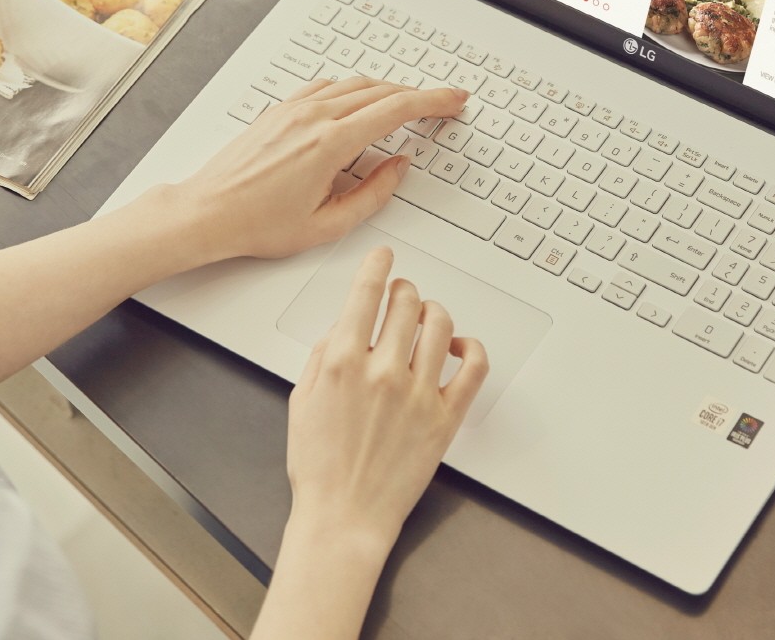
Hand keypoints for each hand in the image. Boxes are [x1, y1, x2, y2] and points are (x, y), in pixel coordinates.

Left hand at [163, 77, 466, 262]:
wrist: (207, 212)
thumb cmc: (257, 224)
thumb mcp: (327, 225)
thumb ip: (373, 195)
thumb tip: (398, 168)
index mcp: (330, 144)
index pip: (395, 109)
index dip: (432, 101)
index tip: (453, 100)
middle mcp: (313, 118)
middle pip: (380, 91)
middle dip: (418, 93)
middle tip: (443, 101)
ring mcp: (293, 110)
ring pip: (353, 84)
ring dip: (387, 89)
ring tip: (407, 102)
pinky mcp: (278, 111)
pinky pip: (325, 87)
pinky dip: (351, 89)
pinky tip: (356, 100)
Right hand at [284, 246, 487, 553]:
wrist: (343, 517)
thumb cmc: (320, 467)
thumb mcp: (301, 400)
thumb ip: (322, 355)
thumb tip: (344, 325)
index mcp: (343, 363)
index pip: (366, 293)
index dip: (377, 265)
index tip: (383, 256)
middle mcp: (382, 372)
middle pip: (407, 302)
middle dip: (403, 290)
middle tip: (401, 294)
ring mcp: (418, 393)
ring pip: (441, 324)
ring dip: (432, 311)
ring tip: (426, 317)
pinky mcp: (445, 418)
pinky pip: (473, 367)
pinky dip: (471, 347)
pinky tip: (457, 347)